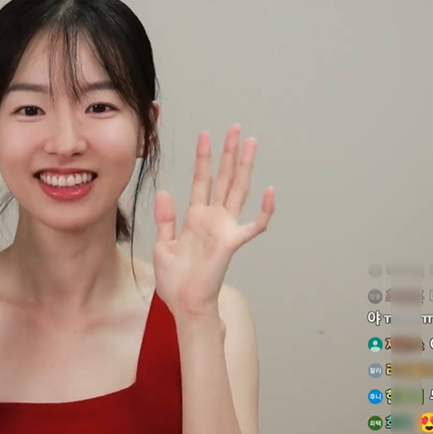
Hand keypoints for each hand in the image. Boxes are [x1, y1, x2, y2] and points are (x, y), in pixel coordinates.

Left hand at [153, 126, 273, 315]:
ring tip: (250, 143)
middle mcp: (213, 218)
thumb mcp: (163, 245)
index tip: (205, 135)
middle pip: (224, 178)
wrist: (185, 305)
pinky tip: (269, 191)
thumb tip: (165, 191)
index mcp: (195, 217)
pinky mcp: (231, 243)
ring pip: (238, 191)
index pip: (201, 180)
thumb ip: (165, 219)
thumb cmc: (175, 281)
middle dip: (229, 153)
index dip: (204, 158)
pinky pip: (253, 225)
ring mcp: (224, 228)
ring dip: (244, 167)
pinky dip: (263, 210)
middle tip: (236, 128)